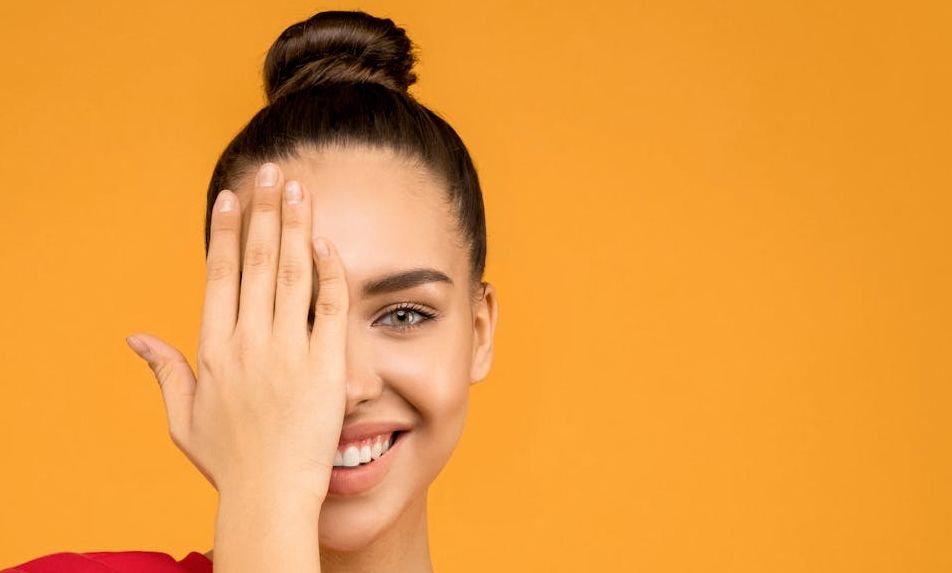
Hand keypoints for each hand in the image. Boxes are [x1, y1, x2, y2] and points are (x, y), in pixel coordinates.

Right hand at [125, 162, 348, 501]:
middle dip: (264, 212)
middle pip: (256, 262)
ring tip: (299, 188)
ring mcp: (288, 352)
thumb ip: (165, 372)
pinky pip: (330, 309)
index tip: (232, 197)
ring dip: (295, 227)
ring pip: (292, 274)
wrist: (270, 496)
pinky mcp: (325, 367)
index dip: (226, 233)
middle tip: (272, 172)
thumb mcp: (184, 418)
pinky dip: (330, 274)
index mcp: (215, 350)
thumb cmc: (229, 461)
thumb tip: (135, 338)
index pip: (221, 275)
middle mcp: (249, 343)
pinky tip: (328, 243)